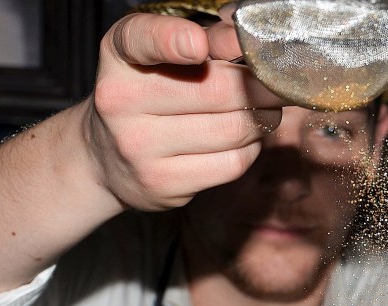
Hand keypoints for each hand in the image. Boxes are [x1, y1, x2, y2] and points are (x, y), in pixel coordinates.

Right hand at [87, 11, 286, 210]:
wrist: (107, 159)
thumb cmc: (148, 94)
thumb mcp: (162, 55)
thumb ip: (206, 39)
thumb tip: (244, 41)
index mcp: (120, 56)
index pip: (141, 39)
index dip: (172, 40)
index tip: (199, 45)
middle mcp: (121, 101)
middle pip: (216, 90)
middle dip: (261, 86)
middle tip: (280, 84)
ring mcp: (139, 148)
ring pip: (232, 130)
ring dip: (262, 118)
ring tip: (265, 110)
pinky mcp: (163, 185)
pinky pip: (231, 164)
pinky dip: (251, 149)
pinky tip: (245, 139)